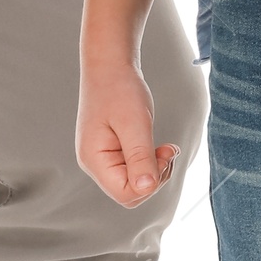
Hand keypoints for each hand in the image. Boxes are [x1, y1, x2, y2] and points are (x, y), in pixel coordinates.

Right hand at [76, 56, 179, 205]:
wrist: (110, 65)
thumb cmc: (118, 88)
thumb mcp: (134, 123)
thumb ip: (140, 157)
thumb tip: (146, 188)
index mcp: (94, 159)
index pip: (125, 194)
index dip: (150, 183)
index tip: (163, 156)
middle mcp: (94, 163)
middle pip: (130, 192)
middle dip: (155, 176)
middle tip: (167, 150)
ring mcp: (102, 158)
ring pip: (134, 182)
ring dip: (155, 168)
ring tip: (165, 147)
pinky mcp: (112, 152)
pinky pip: (134, 169)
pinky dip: (150, 161)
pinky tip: (158, 147)